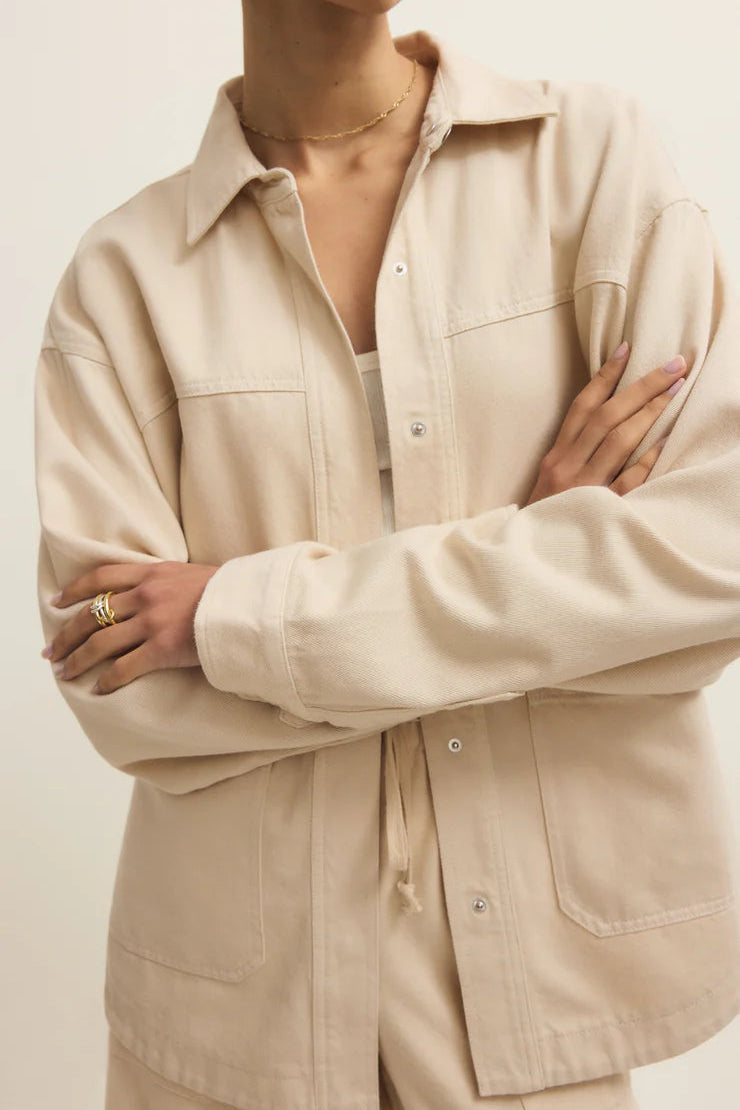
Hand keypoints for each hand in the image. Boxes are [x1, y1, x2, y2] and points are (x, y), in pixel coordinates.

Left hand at [40, 560, 219, 693]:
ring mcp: (152, 621)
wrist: (251, 606)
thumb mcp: (193, 574)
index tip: (58, 602)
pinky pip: (124, 668)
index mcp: (153, 572)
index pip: (101, 576)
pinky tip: (99, 688)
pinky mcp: (162, 648)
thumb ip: (170, 581)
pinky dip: (107, 680)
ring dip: (78, 660)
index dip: (74, 589)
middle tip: (53, 650)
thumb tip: (160, 591)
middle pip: (93, 614)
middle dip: (67, 634)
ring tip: (66, 672)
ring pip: (100, 642)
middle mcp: (146, 594)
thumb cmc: (230, 592)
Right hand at [524, 345, 686, 505]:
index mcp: (555, 456)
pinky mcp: (597, 511)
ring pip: (617, 441)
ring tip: (676, 389)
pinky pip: (626, 481)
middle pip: (607, 416)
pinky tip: (665, 441)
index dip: (605, 375)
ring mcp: (582, 488)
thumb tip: (608, 422)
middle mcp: (567, 467)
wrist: (526, 557)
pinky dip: (645, 460)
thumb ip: (575, 454)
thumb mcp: (551, 481)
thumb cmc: (545, 518)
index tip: (629, 348)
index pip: (582, 406)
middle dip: (641, 386)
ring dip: (649, 412)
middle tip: (674, 363)